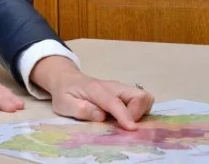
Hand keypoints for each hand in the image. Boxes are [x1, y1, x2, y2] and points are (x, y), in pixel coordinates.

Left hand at [30, 56, 154, 129]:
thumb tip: (101, 116)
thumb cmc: (65, 92)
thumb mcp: (65, 104)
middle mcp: (113, 87)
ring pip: (144, 98)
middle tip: (125, 126)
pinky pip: (140, 101)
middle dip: (138, 113)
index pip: (115, 102)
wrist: (65, 79)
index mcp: (97, 89)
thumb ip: (81, 110)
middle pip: (140, 95)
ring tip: (125, 122)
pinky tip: (126, 118)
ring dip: (141, 113)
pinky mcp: (124, 94)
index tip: (131, 128)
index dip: (125, 115)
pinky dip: (140, 111)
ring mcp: (120, 89)